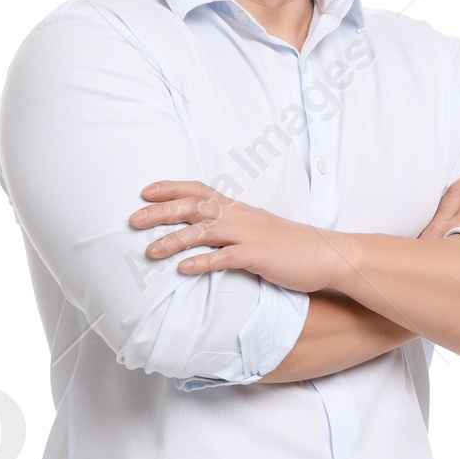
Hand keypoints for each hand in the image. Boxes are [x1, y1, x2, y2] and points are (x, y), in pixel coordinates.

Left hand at [130, 182, 343, 293]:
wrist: (327, 255)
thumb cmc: (290, 247)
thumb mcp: (257, 230)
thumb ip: (232, 228)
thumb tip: (206, 232)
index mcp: (238, 209)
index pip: (199, 190)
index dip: (171, 188)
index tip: (145, 191)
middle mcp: (240, 216)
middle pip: (194, 206)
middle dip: (160, 212)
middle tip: (132, 220)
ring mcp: (249, 235)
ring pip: (204, 231)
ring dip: (174, 240)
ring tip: (149, 251)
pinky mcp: (258, 256)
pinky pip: (225, 258)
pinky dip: (202, 262)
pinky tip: (182, 270)